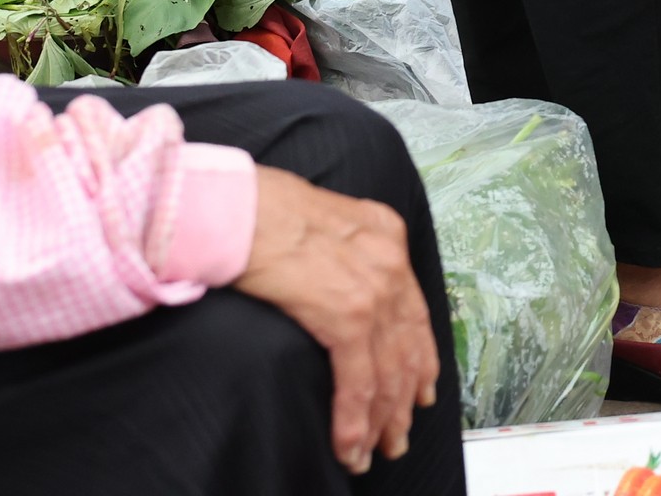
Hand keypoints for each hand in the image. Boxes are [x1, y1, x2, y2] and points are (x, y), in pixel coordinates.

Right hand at [233, 168, 438, 475]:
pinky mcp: (347, 314)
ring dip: (379, 422)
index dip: (420, 360)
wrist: (239, 207)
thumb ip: (345, 253)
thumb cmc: (262, 210)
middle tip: (396, 437)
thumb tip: (339, 287)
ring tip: (370, 453)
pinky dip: (353, 420)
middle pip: (408, 349)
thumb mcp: (324, 220)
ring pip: (388, 372)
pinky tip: (349, 446)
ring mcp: (374, 290)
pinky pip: (358, 381)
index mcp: (388, 236)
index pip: (415, 313)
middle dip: (402, 402)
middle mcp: (391, 262)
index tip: (421, 392)